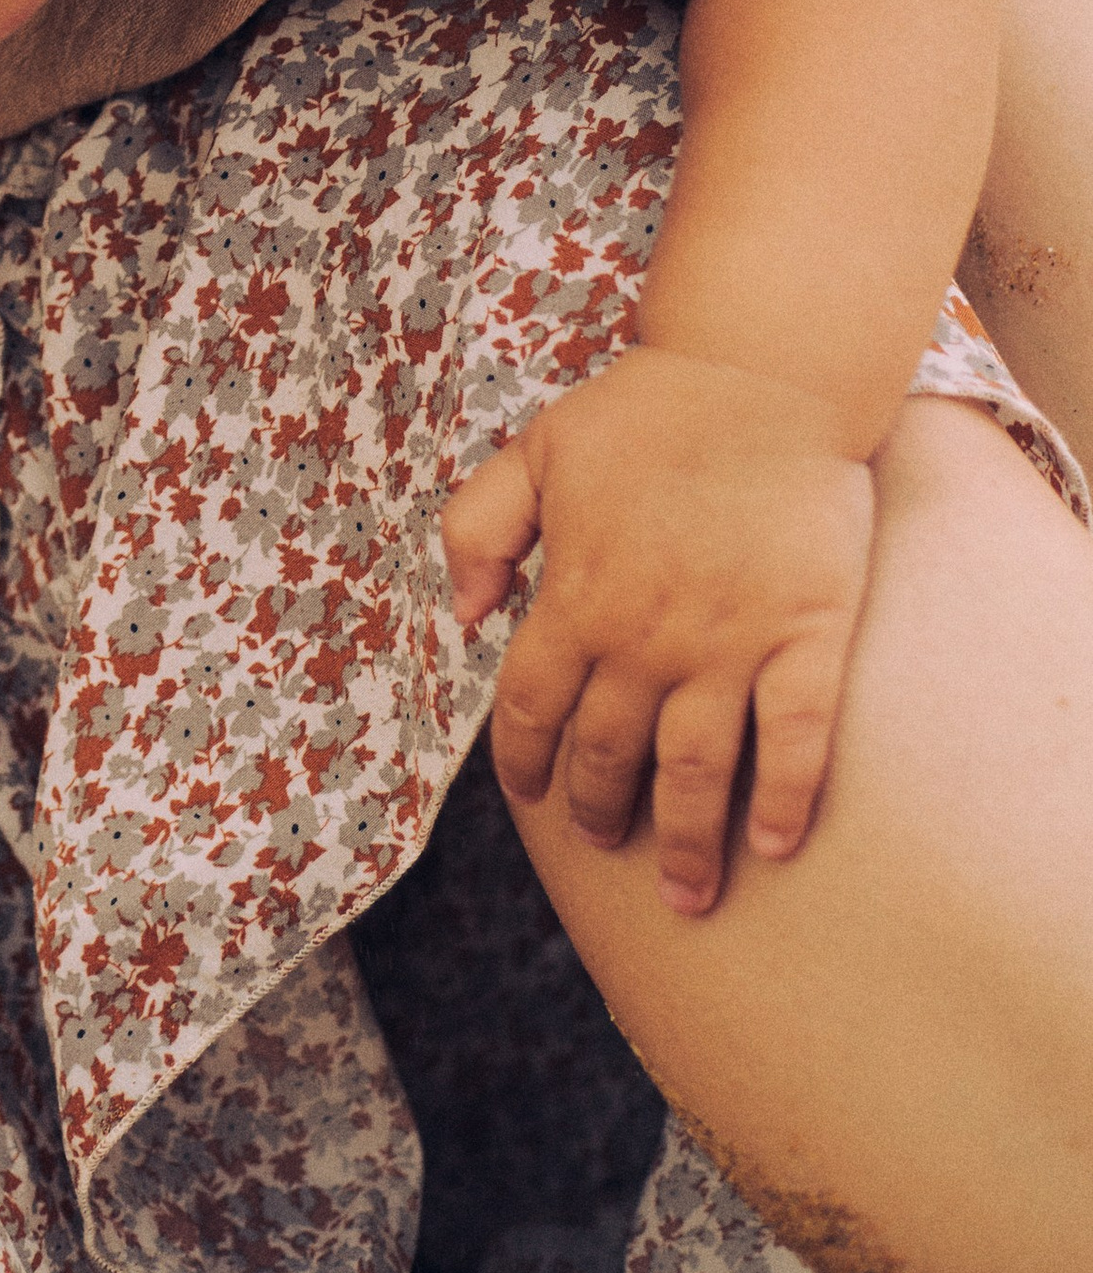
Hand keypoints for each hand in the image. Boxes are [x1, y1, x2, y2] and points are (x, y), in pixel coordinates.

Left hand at [440, 350, 876, 913]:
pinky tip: (772, 845)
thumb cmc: (644, 411)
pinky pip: (796, 741)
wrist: (758, 375)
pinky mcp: (807, 638)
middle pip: (610, 753)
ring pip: (697, 770)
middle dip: (601, 810)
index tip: (531, 796)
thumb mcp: (533, 452)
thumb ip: (478, 529)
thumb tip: (464, 614)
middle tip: (606, 842)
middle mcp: (646, 636)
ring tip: (688, 897)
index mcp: (575, 596)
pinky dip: (783, 800)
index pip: (531, 707)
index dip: (525, 759)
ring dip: (689, 843)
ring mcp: (730, 644)